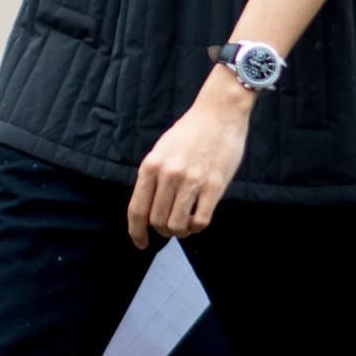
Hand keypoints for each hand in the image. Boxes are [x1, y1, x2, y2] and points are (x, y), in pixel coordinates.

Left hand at [127, 72, 254, 247]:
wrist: (219, 112)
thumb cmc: (190, 132)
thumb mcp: (161, 150)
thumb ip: (153, 177)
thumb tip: (148, 209)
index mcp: (151, 166)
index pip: (137, 210)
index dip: (136, 232)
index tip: (141, 243)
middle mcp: (168, 175)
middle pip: (157, 221)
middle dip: (162, 231)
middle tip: (170, 228)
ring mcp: (191, 181)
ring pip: (177, 225)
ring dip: (180, 231)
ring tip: (185, 225)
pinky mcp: (214, 185)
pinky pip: (200, 221)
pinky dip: (197, 227)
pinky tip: (198, 219)